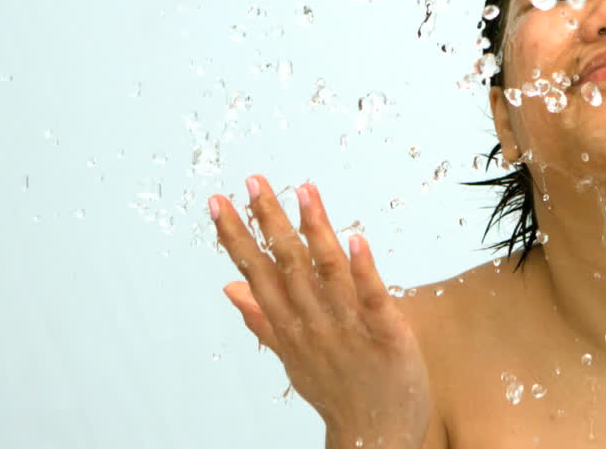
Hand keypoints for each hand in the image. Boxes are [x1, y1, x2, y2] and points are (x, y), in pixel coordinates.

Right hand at [211, 175, 431, 448]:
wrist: (375, 434)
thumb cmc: (337, 390)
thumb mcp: (292, 357)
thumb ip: (262, 319)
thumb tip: (229, 289)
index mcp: (288, 326)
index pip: (257, 273)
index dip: (237, 237)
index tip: (219, 202)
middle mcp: (312, 324)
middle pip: (286, 265)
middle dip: (268, 221)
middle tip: (252, 181)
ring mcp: (348, 328)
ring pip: (327, 272)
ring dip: (315, 229)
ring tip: (303, 191)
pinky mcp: (386, 333)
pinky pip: (372, 297)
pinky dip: (365, 268)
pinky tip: (357, 239)